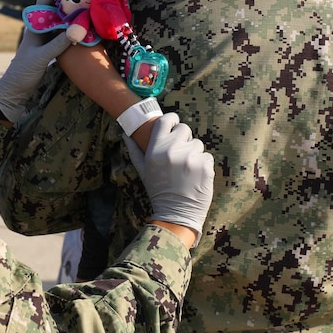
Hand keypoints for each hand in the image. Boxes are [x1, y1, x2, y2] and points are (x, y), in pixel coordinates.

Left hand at [0, 0, 72, 121]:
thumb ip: (57, 44)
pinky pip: (62, 30)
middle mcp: (39, 29)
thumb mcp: (41, 57)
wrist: (15, 91)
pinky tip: (79, 18)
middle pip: (50, 4)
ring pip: (57, 16)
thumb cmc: (23, 73)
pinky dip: (70, 22)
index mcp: (34, 27)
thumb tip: (76, 30)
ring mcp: (44, 38)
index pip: (44, 1)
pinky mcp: (50, 48)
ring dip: (67, 4)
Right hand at [123, 113, 214, 246]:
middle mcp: (172, 150)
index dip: (172, 119)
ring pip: (197, 143)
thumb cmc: (159, 191)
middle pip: (185, 129)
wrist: (175, 213)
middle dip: (184, 139)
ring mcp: (190, 157)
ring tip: (187, 169)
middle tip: (181, 154)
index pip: (166, 121)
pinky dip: (203, 164)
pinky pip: (207, 156)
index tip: (175, 123)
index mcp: (155, 150)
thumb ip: (134, 151)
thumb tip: (125, 134)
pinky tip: (196, 176)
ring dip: (195, 153)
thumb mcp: (143, 170)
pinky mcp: (204, 166)